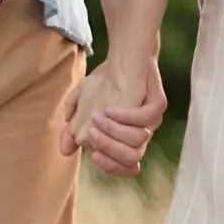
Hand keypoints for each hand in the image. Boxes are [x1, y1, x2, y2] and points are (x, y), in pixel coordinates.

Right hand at [60, 57, 165, 177]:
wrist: (123, 57)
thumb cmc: (104, 83)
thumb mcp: (82, 104)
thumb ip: (72, 128)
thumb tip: (65, 150)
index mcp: (126, 139)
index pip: (124, 166)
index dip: (110, 166)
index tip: (93, 155)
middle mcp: (141, 133)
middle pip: (132, 158)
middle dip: (109, 148)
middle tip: (92, 133)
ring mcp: (152, 120)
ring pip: (139, 140)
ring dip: (114, 131)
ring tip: (97, 116)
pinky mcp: (158, 104)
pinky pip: (145, 118)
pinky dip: (126, 116)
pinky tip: (110, 108)